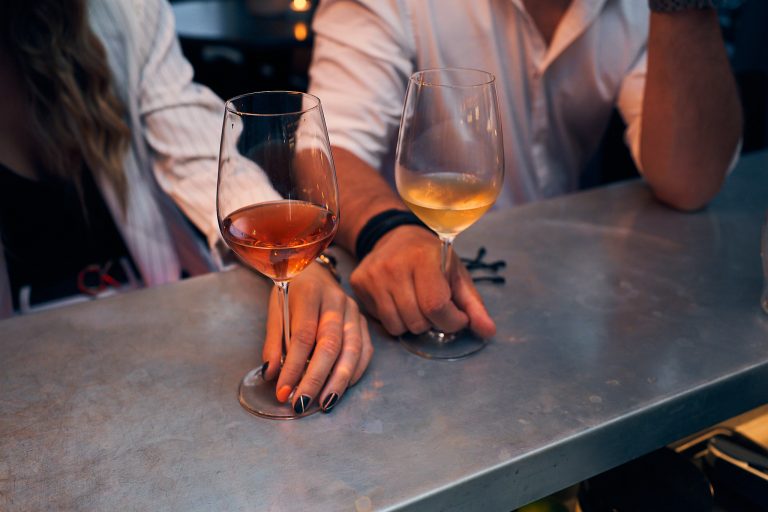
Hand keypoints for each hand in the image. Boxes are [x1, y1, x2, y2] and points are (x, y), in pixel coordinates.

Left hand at [261, 261, 373, 412]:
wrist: (316, 272)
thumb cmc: (293, 293)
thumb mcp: (276, 310)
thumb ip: (274, 342)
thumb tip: (271, 375)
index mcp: (310, 294)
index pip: (303, 335)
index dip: (293, 366)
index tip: (282, 391)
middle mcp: (336, 302)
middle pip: (330, 345)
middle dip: (316, 379)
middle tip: (302, 403)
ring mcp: (354, 312)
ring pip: (352, 350)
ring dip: (338, 381)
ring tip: (324, 403)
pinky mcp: (364, 322)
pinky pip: (365, 351)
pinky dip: (353, 373)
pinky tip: (340, 389)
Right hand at [349, 225, 495, 337]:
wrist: (395, 237)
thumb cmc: (432, 258)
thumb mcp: (457, 275)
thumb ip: (473, 306)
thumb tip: (488, 332)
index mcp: (423, 258)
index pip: (436, 305)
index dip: (451, 320)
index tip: (457, 317)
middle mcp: (394, 265)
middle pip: (417, 320)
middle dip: (432, 323)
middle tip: (434, 308)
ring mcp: (373, 275)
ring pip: (398, 326)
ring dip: (413, 324)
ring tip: (417, 305)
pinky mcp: (358, 284)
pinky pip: (382, 323)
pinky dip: (395, 320)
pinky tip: (399, 302)